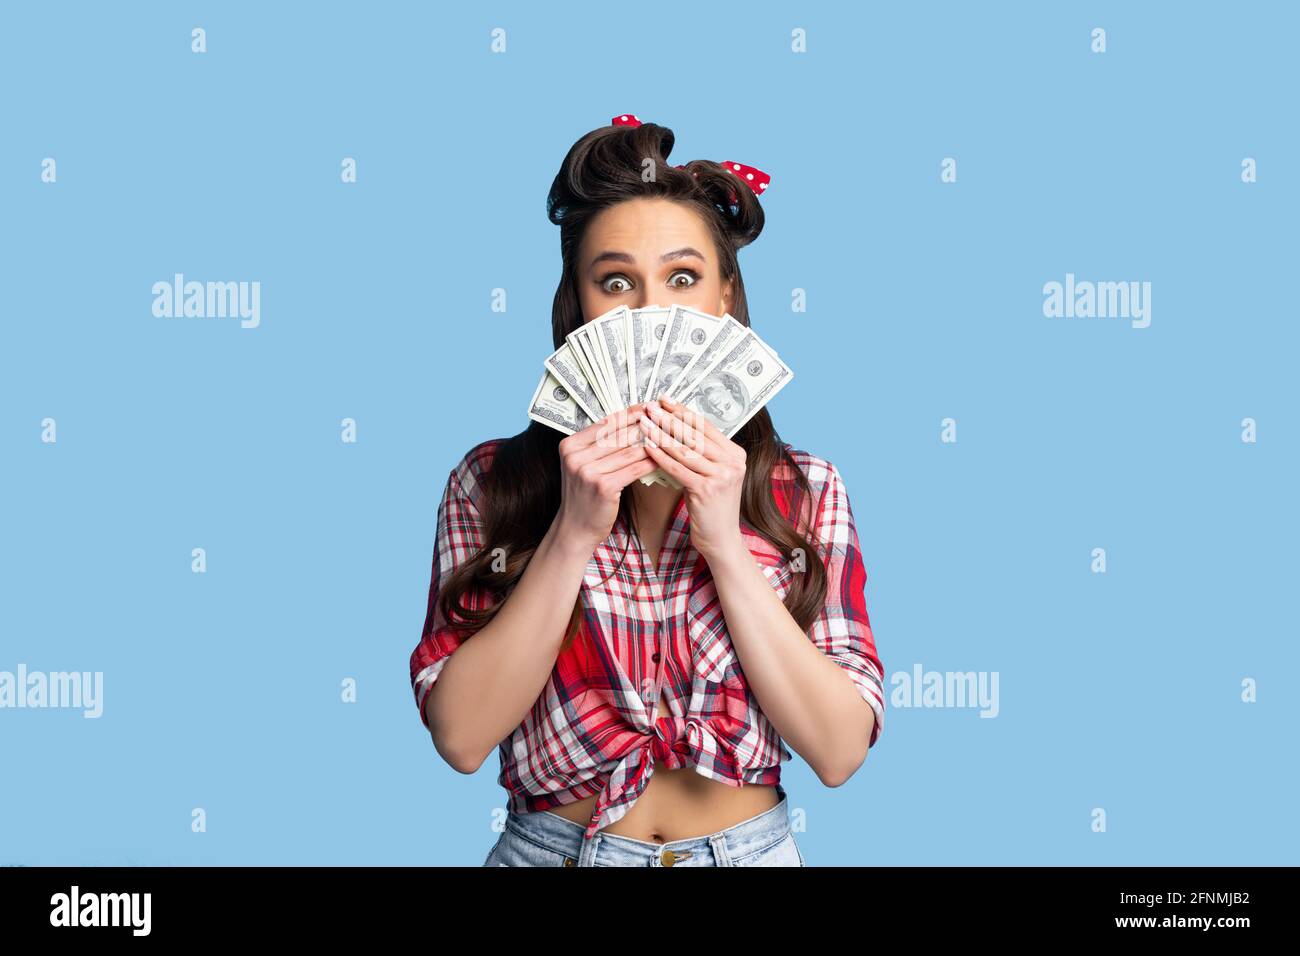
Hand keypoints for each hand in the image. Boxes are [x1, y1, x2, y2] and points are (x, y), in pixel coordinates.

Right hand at [554, 404, 657, 552]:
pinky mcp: (604, 487)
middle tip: (665, 417)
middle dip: (645, 425)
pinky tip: (663, 457)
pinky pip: (634, 469)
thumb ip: (600, 445)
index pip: (605, 423)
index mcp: (569, 445)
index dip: (630, 413)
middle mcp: (576, 457)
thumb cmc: (585, 495)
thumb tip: (632, 420)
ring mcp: (588, 472)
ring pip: (629, 451)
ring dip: (652, 442)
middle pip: (618, 434)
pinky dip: (651, 462)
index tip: (649, 406)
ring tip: (669, 435)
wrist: (576, 528)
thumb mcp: (583, 465)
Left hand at [639, 397, 745, 560]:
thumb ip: (702, 453)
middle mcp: (733, 463)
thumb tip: (675, 426)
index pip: (706, 426)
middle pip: (695, 433)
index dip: (683, 411)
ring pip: (684, 448)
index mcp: (736, 454)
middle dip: (669, 418)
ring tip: (644, 422)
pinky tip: (646, 446)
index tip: (664, 400)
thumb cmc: (712, 506)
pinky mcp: (706, 490)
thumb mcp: (713, 474)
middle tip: (650, 406)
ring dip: (661, 433)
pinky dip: (660, 456)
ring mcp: (722, 476)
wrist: (721, 538)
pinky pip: (677, 468)